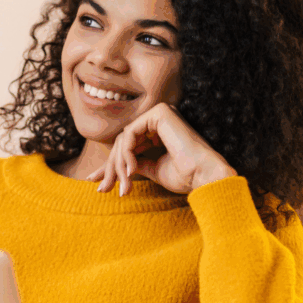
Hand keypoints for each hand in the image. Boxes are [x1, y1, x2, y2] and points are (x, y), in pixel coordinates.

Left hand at [89, 103, 236, 195]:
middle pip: (122, 142)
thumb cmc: (184, 176)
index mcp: (159, 130)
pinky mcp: (159, 113)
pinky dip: (126, 154)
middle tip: (103, 189)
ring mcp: (160, 113)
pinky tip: (132, 170)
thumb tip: (108, 170)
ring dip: (119, 164)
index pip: (127, 145)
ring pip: (123, 139)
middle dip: (111, 167)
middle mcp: (159, 119)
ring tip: (125, 185)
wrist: (203, 176)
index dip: (111, 166)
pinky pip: (130, 134)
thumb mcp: (151, 169)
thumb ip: (133, 164)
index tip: (99, 186)